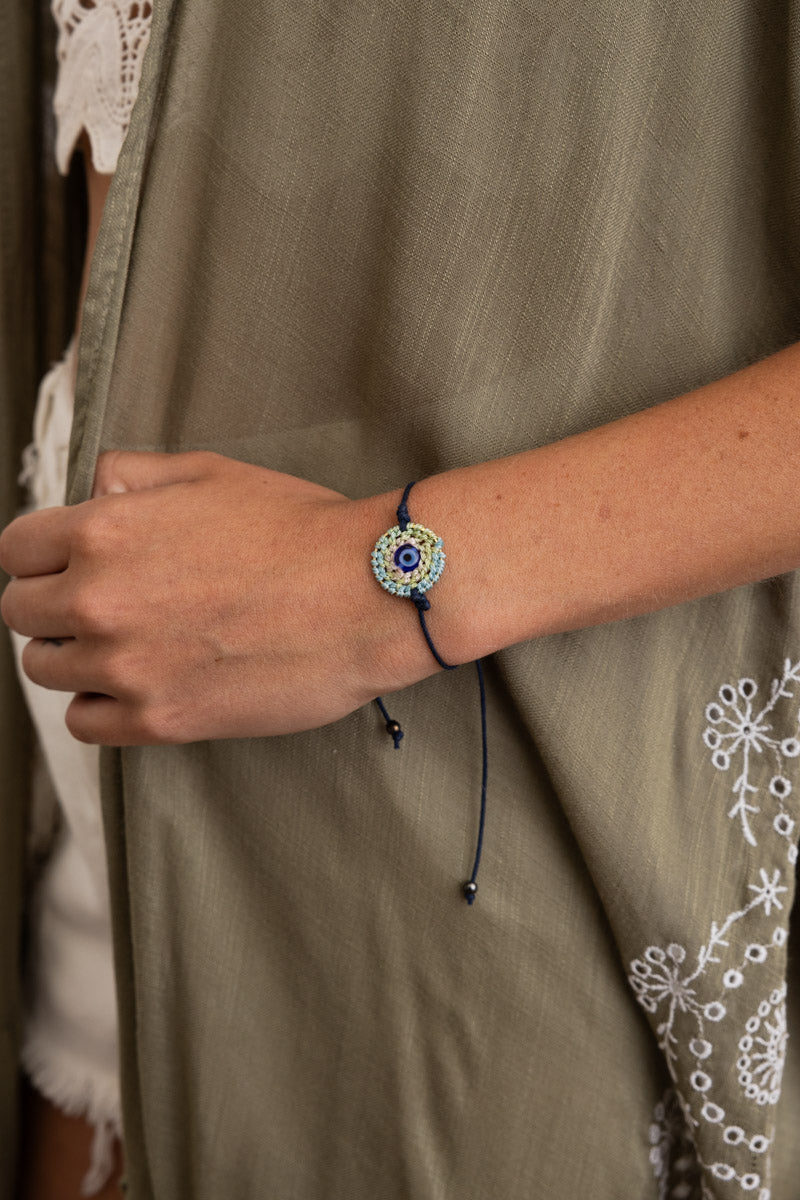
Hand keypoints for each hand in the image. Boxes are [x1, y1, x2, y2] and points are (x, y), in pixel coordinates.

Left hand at [0, 452, 415, 744]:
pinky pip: (85, 723)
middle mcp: (99, 601)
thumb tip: (97, 485)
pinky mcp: (160, 719)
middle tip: (97, 603)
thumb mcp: (212, 472)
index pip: (16, 550)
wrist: (366, 594)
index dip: (40, 554)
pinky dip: (98, 706)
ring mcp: (126, 666)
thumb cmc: (301, 530)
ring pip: (46, 670)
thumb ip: (136, 475)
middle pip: (22, 613)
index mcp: (103, 531)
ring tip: (120, 645)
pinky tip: (132, 686)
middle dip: (51, 604)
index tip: (63, 563)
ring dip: (73, 654)